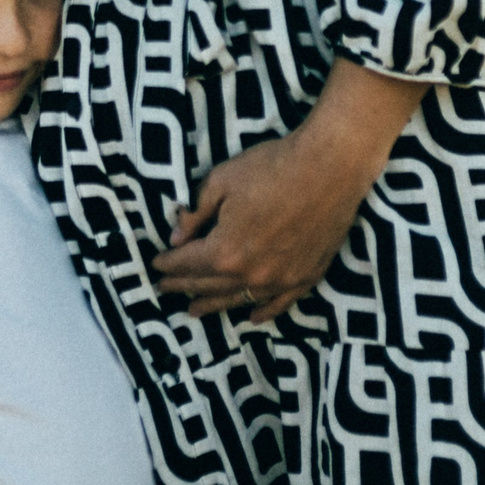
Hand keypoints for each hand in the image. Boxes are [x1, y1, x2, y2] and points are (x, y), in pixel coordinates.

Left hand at [149, 61, 425, 323]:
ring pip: (240, 299)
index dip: (169, 264)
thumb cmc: (272, 166)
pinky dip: (263, 312)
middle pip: (210, 285)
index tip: (155, 265)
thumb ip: (195, 214)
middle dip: (184, 286)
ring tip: (195, 310)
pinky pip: (280, 303)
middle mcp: (252, 274)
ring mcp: (282, 279)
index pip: (188, 263)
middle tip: (165, 289)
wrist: (329, 166)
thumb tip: (176, 238)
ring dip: (215, 304)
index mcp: (226, 250)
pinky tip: (250, 318)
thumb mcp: (220, 181)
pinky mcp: (307, 276)